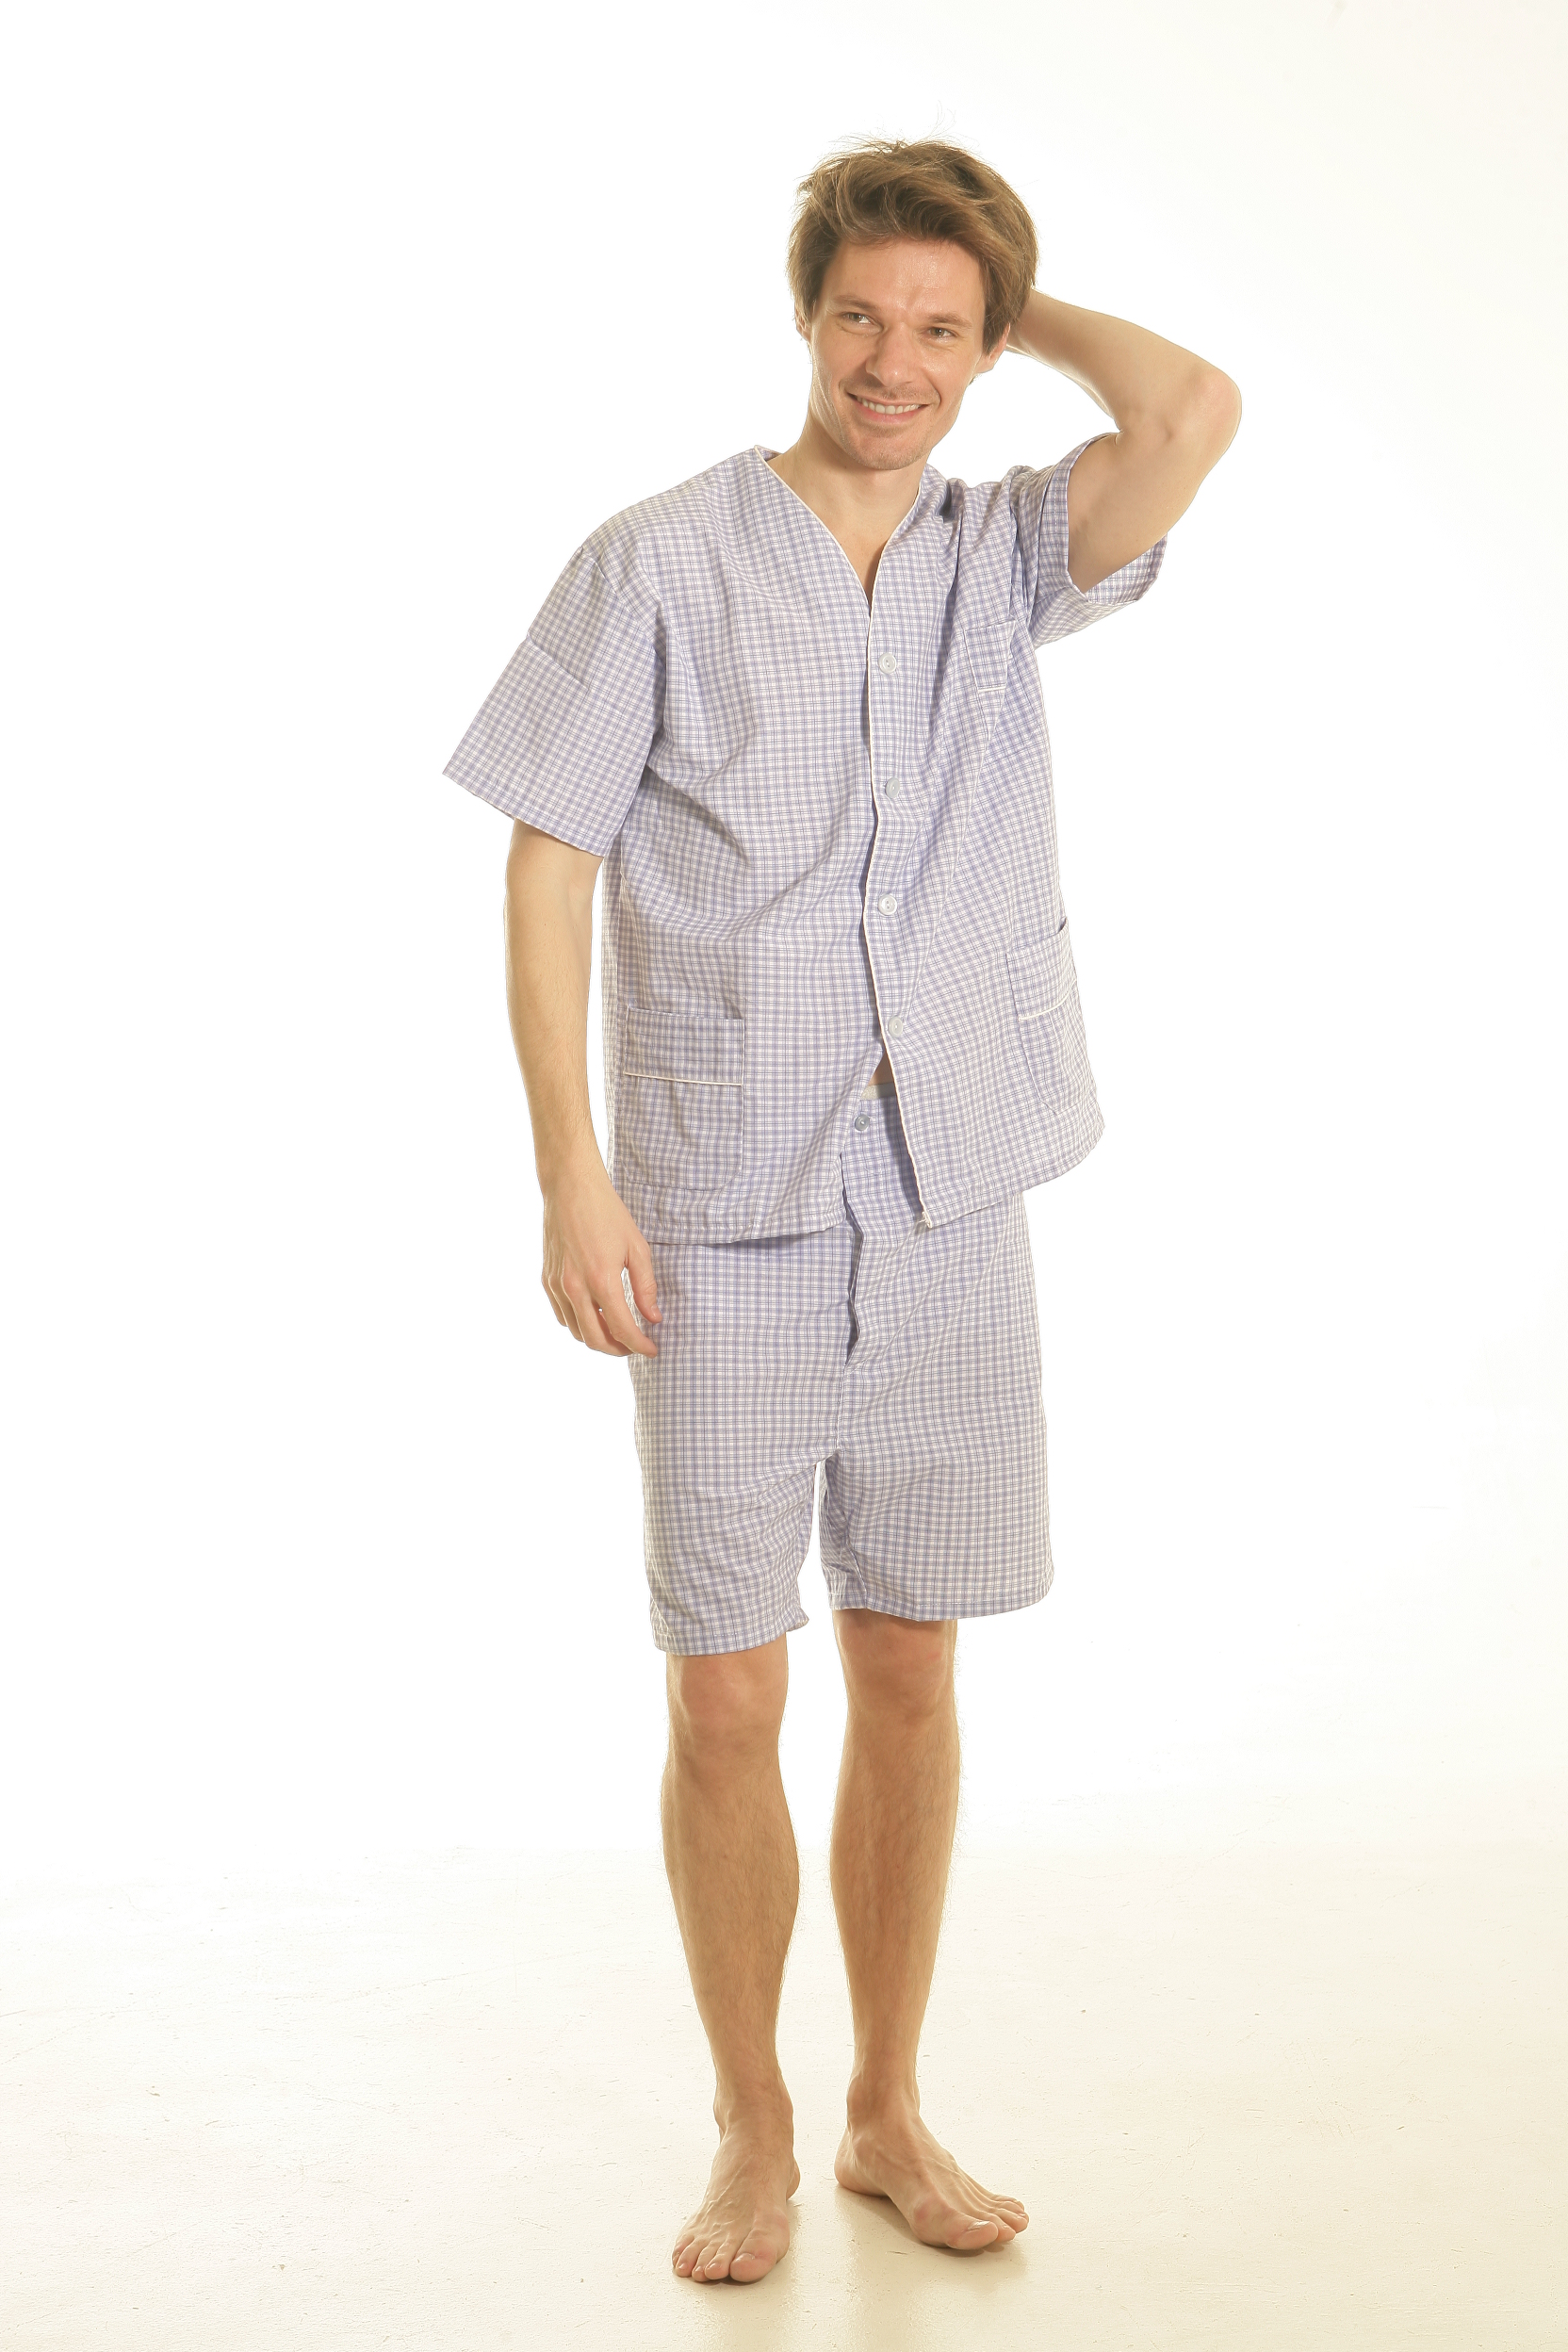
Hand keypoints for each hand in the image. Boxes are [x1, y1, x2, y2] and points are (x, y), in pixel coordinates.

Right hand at [539, 1145, 661, 1358]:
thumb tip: (653, 1318)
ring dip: (597, 1338)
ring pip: (576, 1330)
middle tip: (634, 1346)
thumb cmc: (607, 1213)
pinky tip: (594, 1315)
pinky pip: (562, 1314)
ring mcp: (557, 1285)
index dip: (640, 1346)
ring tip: (616, 1331)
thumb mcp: (637, 1248)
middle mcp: (575, 1287)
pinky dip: (578, 1323)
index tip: (652, 1350)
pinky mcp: (546, 1279)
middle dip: (617, 1350)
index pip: (622, 1329)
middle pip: (594, 1339)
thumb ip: (646, 1287)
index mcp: (601, 1280)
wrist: (570, 1187)